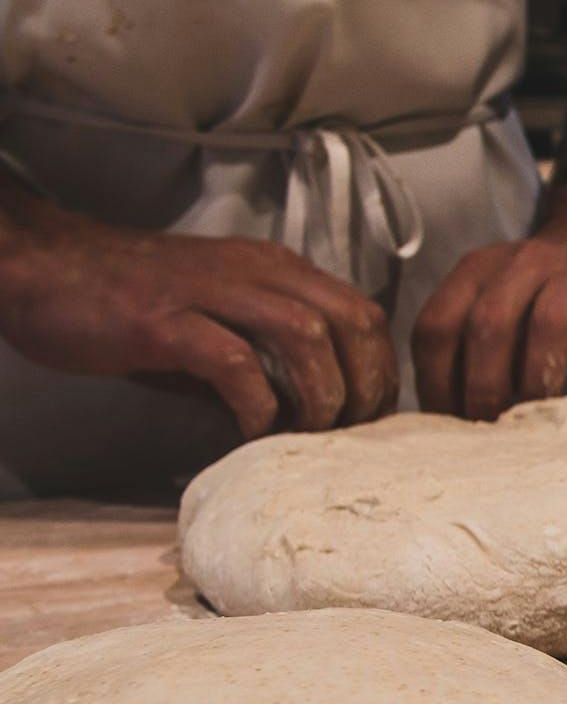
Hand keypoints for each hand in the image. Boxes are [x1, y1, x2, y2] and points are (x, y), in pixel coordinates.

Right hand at [0, 204, 396, 437]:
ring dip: (321, 394)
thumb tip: (309, 415)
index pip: (362, 312)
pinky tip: (250, 433)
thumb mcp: (218, 320)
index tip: (373, 416)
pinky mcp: (165, 321)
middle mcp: (255, 271)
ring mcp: (211, 291)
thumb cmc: (136, 303)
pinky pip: (234, 362)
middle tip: (350, 433)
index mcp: (276, 269)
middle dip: (365, 384)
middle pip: (351, 320)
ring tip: (309, 434)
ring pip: (306, 335)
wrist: (47, 269)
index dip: (381, 369)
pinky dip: (256, 405)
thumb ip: (267, 356)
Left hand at [412, 220, 566, 419]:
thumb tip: (448, 425)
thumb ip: (469, 349)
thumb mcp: (497, 305)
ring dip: (536, 383)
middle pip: (489, 324)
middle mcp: (525, 261)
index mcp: (478, 269)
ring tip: (535, 423)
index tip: (449, 427)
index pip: (438, 326)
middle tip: (491, 431)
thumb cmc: (543, 297)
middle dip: (484, 389)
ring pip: (549, 324)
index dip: (436, 383)